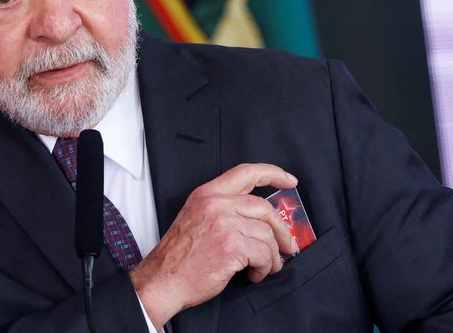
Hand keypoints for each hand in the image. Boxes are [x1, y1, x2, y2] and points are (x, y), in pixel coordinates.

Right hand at [129, 163, 298, 328]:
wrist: (163, 279)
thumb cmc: (179, 256)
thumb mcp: (196, 218)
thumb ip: (224, 210)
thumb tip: (261, 219)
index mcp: (207, 194)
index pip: (246, 173)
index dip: (272, 174)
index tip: (289, 181)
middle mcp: (215, 204)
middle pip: (264, 208)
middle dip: (282, 229)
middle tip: (287, 245)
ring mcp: (224, 224)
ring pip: (266, 234)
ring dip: (272, 256)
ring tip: (265, 267)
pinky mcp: (231, 246)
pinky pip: (264, 254)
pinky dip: (265, 267)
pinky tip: (254, 274)